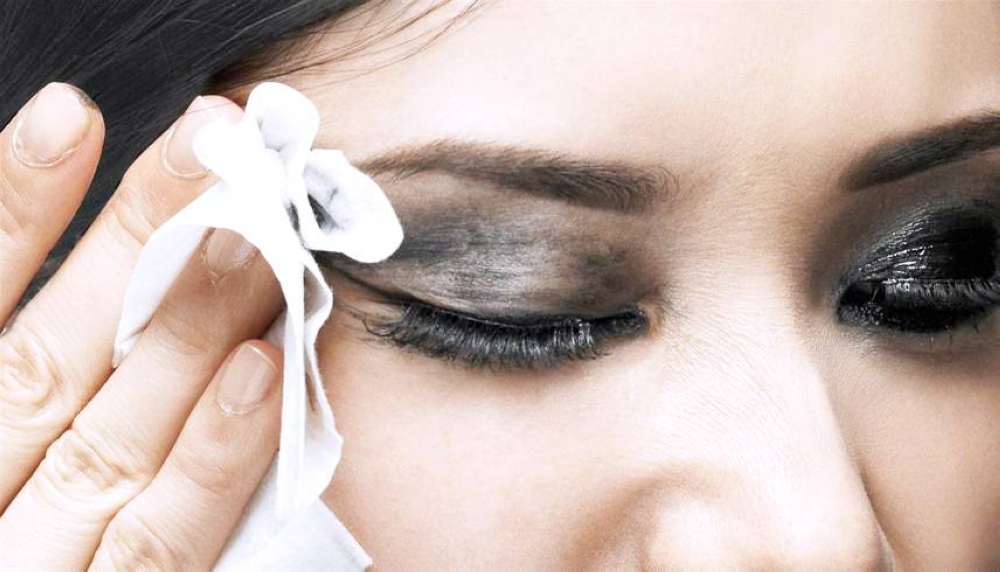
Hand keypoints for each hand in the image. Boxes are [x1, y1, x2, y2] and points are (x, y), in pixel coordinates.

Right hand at [0, 83, 284, 568]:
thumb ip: (13, 382)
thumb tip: (117, 295)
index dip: (12, 215)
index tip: (69, 117)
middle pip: (56, 357)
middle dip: (134, 243)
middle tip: (213, 147)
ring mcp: (31, 571)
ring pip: (115, 434)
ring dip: (189, 325)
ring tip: (251, 225)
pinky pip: (161, 547)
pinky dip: (211, 458)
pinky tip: (262, 370)